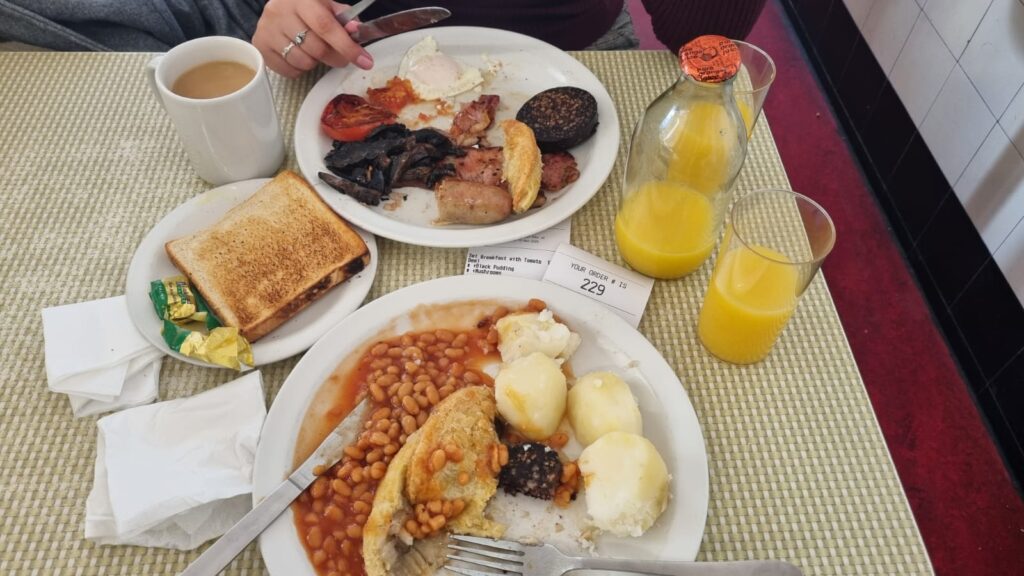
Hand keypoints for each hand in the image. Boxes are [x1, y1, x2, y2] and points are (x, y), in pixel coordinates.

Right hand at [253, 0, 374, 77]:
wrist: (279, 3)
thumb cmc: (308, 7)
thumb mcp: (327, 6)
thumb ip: (343, 18)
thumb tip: (355, 29)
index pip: (326, 26)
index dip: (347, 46)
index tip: (365, 61)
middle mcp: (280, 12)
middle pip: (316, 48)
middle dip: (336, 58)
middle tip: (342, 58)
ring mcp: (267, 29)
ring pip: (302, 62)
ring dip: (315, 63)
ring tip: (314, 52)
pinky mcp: (259, 45)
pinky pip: (288, 70)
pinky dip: (299, 69)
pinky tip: (300, 55)